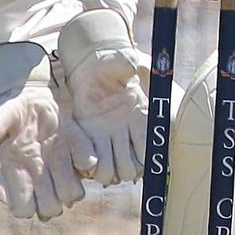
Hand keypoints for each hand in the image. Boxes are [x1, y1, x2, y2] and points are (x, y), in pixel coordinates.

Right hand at [0, 42, 96, 219]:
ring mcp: (61, 169)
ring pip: (72, 195)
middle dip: (53, 196)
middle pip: (51, 209)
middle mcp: (41, 179)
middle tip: (49, 168)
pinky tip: (75, 144)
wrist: (32, 100)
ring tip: (62, 158)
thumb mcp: (0, 115)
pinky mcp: (78, 155)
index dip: (26, 201)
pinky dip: (86, 160)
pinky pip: (90, 167)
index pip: (24, 210)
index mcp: (18, 175)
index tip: (25, 174)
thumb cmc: (11, 111)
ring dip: (72, 181)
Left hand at [57, 9, 148, 185]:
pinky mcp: (91, 140)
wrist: (93, 69)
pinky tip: (86, 159)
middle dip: (125, 168)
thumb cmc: (111, 64)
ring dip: (108, 172)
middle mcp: (128, 133)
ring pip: (114, 171)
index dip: (143, 156)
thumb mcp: (120, 61)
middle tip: (114, 161)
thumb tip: (131, 66)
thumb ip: (127, 64)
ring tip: (99, 163)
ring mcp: (110, 139)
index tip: (134, 153)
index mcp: (141, 117)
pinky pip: (94, 164)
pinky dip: (91, 167)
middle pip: (131, 167)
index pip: (149, 148)